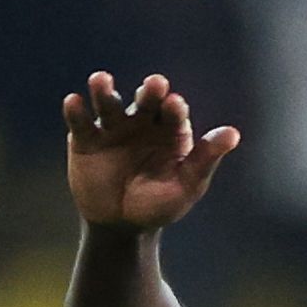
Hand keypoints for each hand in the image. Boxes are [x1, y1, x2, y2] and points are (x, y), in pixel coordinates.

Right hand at [63, 71, 237, 232]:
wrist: (122, 226)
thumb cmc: (160, 204)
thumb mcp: (186, 185)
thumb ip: (205, 159)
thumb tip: (233, 134)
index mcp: (170, 129)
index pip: (174, 113)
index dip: (174, 108)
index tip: (174, 104)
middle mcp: (142, 121)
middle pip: (145, 101)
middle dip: (149, 92)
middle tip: (154, 85)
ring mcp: (113, 127)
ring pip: (109, 103)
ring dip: (105, 91)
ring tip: (101, 80)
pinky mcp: (86, 138)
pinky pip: (81, 122)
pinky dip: (76, 111)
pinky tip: (73, 102)